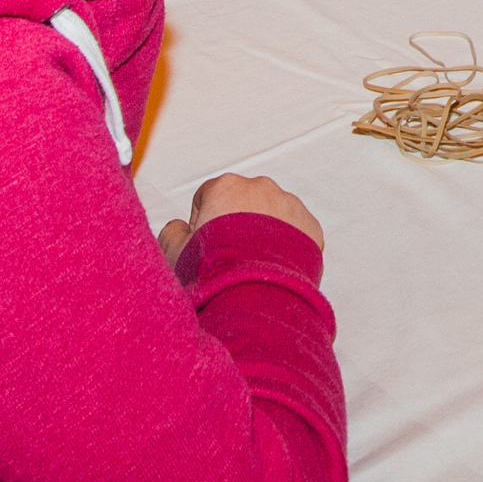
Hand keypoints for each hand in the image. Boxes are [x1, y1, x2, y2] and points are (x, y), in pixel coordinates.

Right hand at [158, 172, 324, 270]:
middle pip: (244, 202)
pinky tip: (275, 268)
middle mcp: (261, 188)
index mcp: (225, 186)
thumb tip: (179, 227)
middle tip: (231, 257)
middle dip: (238, 224)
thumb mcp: (175, 253)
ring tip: (254, 265)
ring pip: (273, 215)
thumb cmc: (212, 272)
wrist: (254, 295)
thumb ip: (171, 232)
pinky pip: (297, 232)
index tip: (206, 246)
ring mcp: (289, 205)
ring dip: (265, 234)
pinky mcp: (310, 226)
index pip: (209, 196)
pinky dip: (288, 246)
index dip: (204, 223)